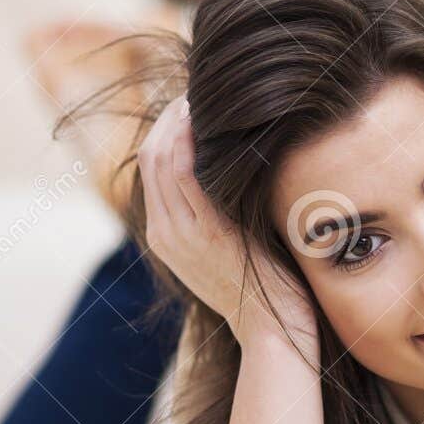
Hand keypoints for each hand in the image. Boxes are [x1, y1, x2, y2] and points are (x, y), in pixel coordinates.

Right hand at [138, 96, 317, 354]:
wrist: (273, 332)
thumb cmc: (265, 286)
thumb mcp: (232, 244)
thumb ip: (221, 210)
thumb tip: (236, 168)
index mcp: (165, 235)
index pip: (151, 166)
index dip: (167, 128)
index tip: (192, 104)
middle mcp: (165, 233)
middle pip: (151, 156)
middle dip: (171, 116)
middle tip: (199, 90)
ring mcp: (181, 234)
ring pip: (162, 157)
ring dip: (180, 119)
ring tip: (204, 95)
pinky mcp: (206, 232)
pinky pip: (185, 173)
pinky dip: (191, 139)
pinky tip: (211, 118)